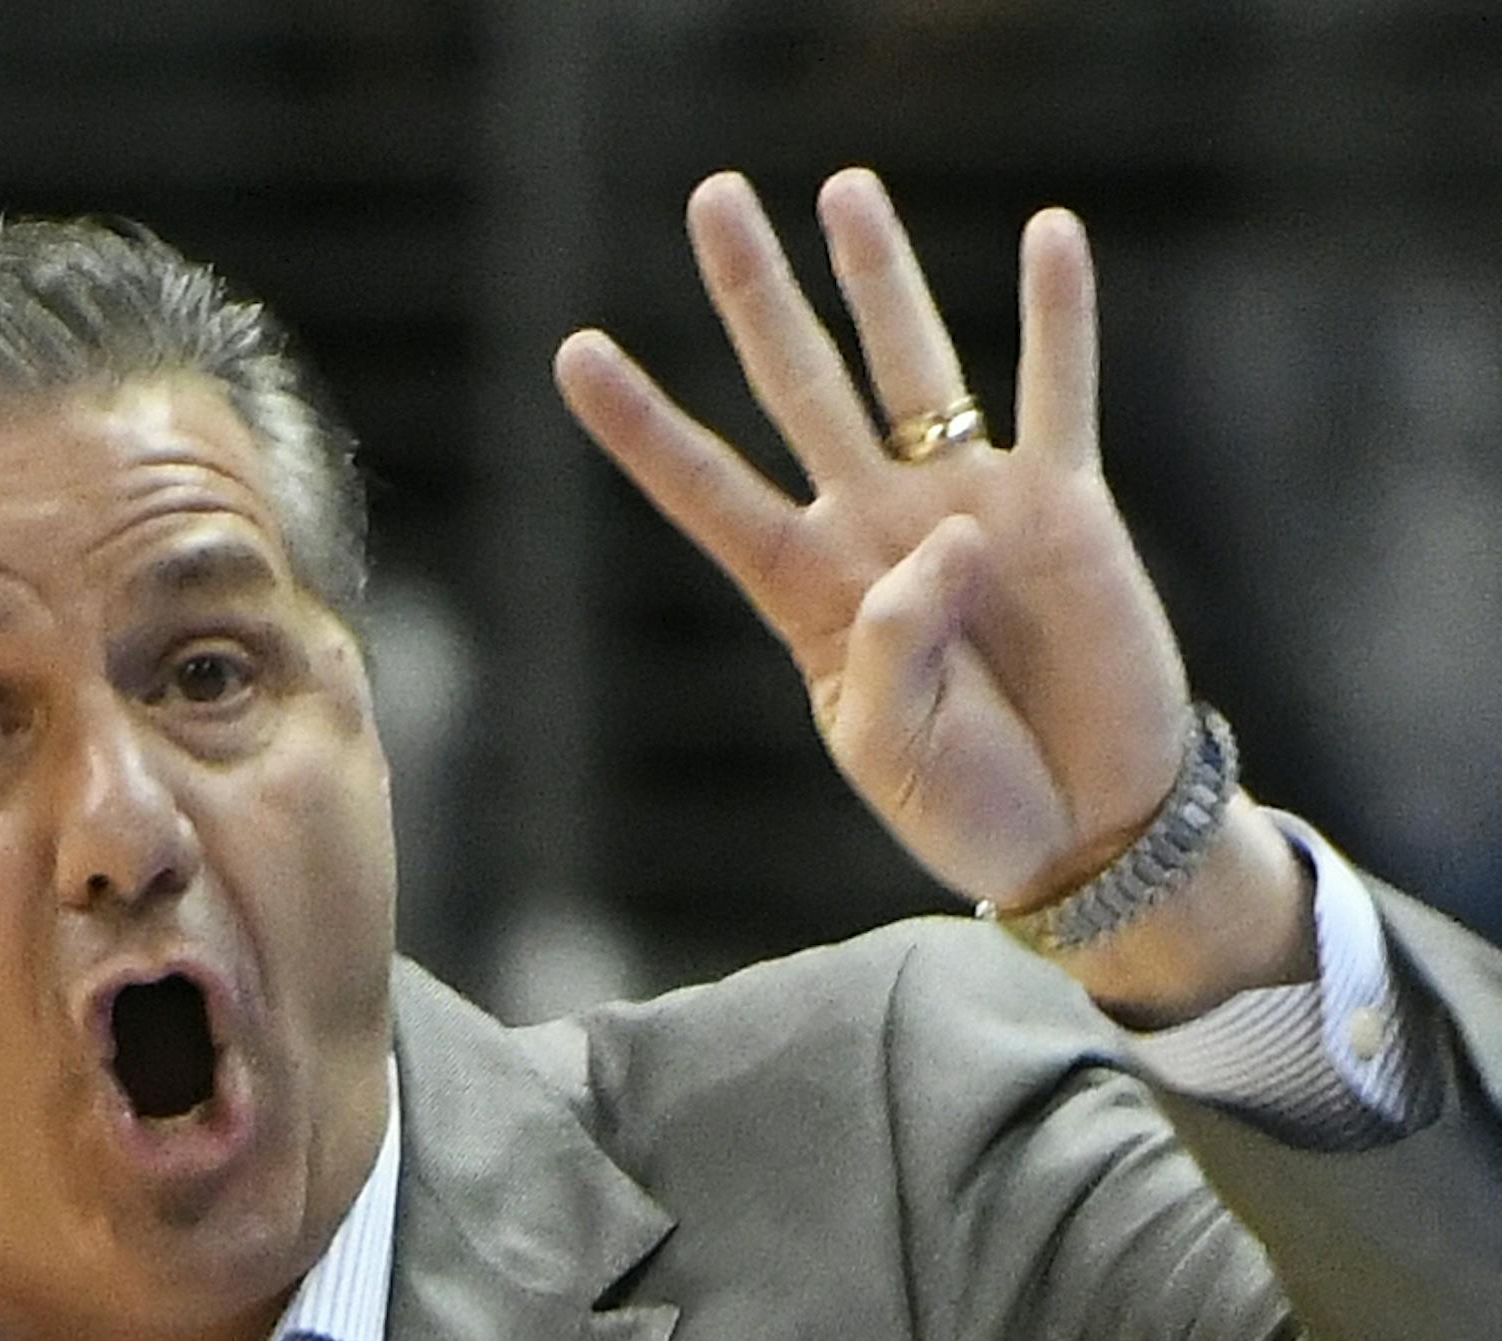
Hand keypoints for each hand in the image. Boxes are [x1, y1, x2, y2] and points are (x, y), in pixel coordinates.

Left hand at [554, 168, 1190, 915]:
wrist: (1084, 833)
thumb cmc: (968, 808)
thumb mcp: (890, 750)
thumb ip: (891, 645)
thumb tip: (945, 532)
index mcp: (806, 594)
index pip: (708, 491)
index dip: (642, 426)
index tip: (574, 352)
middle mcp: (875, 528)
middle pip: (798, 386)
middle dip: (754, 294)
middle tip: (712, 197)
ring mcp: (967, 505)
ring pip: (914, 364)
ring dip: (879, 275)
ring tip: (842, 188)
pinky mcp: (1064, 507)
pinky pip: (1057, 393)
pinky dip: (1056, 318)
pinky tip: (1051, 234)